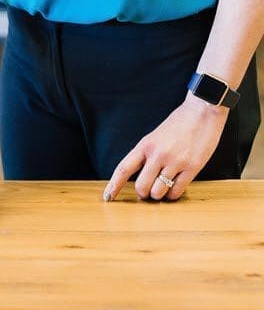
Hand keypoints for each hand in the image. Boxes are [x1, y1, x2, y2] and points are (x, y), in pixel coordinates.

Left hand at [104, 94, 228, 201]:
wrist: (202, 112)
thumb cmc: (178, 124)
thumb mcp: (154, 137)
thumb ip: (146, 155)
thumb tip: (139, 177)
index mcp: (145, 145)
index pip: (123, 169)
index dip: (114, 185)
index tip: (107, 197)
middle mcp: (158, 154)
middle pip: (141, 186)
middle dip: (143, 194)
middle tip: (147, 193)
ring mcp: (175, 161)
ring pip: (159, 191)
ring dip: (159, 195)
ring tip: (162, 190)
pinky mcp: (192, 167)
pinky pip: (177, 190)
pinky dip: (173, 195)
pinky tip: (174, 189)